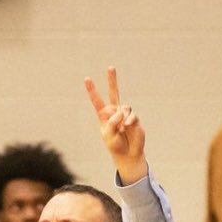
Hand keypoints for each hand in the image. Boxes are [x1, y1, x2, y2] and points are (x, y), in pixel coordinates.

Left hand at [84, 67, 147, 184]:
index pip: (97, 101)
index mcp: (104, 116)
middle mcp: (114, 112)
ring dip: (122, 118)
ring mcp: (125, 114)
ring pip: (123, 107)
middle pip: (113, 93)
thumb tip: (121, 111)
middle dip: (112, 80)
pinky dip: (129, 121)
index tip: (87, 79)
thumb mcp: (107, 135)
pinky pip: (131, 115)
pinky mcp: (134, 118)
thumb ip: (111, 122)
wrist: (128, 154)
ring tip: (122, 129)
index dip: (92, 90)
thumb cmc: (115, 146)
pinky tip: (128, 127)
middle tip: (111, 67)